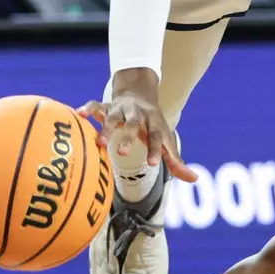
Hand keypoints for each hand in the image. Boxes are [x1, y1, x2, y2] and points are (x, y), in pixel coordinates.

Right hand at [80, 79, 197, 182]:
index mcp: (154, 122)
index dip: (154, 149)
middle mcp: (137, 114)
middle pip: (133, 124)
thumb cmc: (153, 125)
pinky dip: (88, 109)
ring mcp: (120, 109)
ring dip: (106, 127)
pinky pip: (95, 105)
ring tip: (100, 142)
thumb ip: (175, 160)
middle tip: (122, 154)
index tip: (152, 164)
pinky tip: (80, 115)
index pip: (156, 136)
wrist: (139, 94)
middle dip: (128, 138)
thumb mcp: (166, 139)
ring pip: (113, 116)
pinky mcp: (105, 106)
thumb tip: (194, 179)